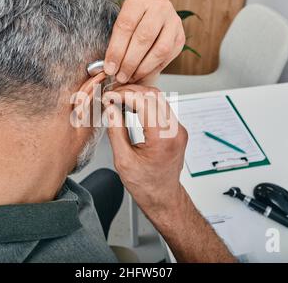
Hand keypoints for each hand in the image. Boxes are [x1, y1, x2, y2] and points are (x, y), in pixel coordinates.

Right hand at [103, 85, 235, 262]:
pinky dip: (145, 102)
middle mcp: (175, 130)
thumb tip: (111, 109)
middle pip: (154, 95)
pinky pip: (162, 108)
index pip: (145, 101)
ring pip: (159, 98)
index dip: (124, 94)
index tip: (109, 96)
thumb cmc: (146, 185)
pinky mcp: (176, 130)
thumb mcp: (124, 160)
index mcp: (163, 138)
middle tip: (112, 95)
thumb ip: (116, 131)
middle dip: (131, 91)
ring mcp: (178, 129)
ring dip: (138, 95)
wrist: (163, 197)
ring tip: (119, 99)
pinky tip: (131, 106)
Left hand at [104, 0, 184, 84]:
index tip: (110, 68)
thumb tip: (109, 68)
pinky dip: (153, 69)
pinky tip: (142, 74)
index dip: (116, 50)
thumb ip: (114, 44)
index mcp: (139, 0)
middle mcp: (159, 6)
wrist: (151, 21)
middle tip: (120, 76)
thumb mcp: (120, 27)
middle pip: (144, 37)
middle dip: (130, 62)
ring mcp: (173, 21)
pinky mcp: (180, 37)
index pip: (126, 25)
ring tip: (130, 78)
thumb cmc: (131, 26)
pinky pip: (168, 57)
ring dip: (143, 68)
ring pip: (160, 49)